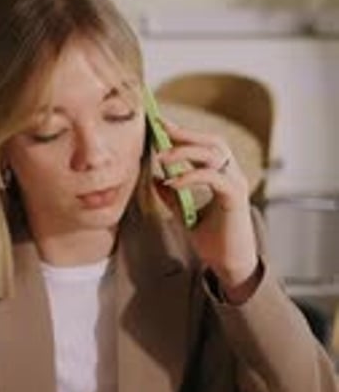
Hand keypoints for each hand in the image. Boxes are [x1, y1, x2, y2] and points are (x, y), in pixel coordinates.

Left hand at [153, 119, 258, 294]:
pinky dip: (191, 176)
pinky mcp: (235, 198)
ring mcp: (236, 184)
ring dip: (185, 152)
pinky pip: (213, 178)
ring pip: (214, 154)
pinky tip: (172, 182)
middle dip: (185, 133)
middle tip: (159, 128)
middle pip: (212, 142)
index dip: (184, 133)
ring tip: (160, 157)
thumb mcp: (186, 215)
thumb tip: (155, 179)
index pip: (205, 146)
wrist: (230, 267)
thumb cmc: (214, 242)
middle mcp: (233, 175)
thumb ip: (173, 197)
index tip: (160, 125)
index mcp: (223, 176)